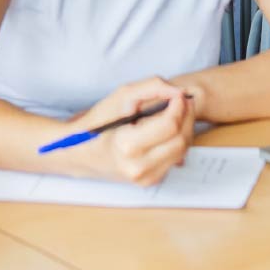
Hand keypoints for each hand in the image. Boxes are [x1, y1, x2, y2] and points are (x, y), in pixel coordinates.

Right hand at [66, 78, 195, 186]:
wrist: (83, 153)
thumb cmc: (99, 123)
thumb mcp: (121, 96)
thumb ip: (151, 87)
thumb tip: (178, 92)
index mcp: (127, 145)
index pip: (169, 126)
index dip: (180, 107)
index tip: (179, 95)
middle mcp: (138, 167)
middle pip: (180, 139)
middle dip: (186, 117)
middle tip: (182, 102)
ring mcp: (145, 178)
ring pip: (182, 150)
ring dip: (184, 129)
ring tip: (174, 114)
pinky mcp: (151, 182)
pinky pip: (175, 158)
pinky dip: (176, 142)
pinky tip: (165, 131)